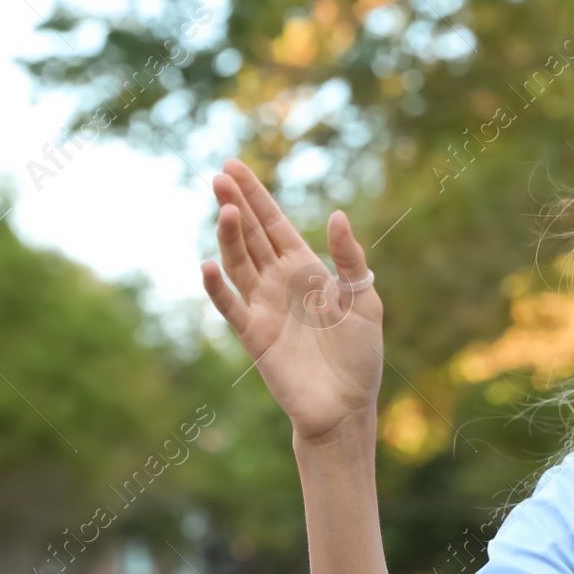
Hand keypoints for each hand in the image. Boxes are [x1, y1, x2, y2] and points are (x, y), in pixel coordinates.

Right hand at [200, 158, 384, 443]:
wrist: (346, 407)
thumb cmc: (359, 357)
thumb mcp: (365, 302)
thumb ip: (350, 261)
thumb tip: (336, 215)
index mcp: (306, 270)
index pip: (274, 224)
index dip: (256, 196)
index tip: (234, 166)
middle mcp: (279, 283)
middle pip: (251, 236)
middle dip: (236, 205)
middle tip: (219, 174)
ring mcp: (263, 307)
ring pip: (239, 263)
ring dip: (230, 236)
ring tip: (225, 208)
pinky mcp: (255, 336)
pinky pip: (230, 306)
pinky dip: (217, 287)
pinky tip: (208, 264)